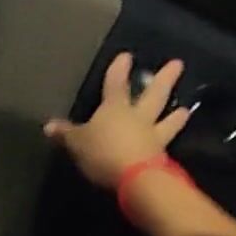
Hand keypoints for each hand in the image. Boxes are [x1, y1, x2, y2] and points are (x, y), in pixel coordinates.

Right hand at [45, 52, 192, 187]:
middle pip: (154, 95)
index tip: (127, 55)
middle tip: (178, 64)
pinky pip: (166, 147)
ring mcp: (154, 138)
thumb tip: (49, 126)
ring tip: (185, 109)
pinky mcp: (162, 159)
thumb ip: (67, 134)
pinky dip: (170, 144)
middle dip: (164, 78)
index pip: (116, 84)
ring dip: (176, 116)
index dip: (119, 70)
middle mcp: (139, 118)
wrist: (137, 180)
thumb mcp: (78, 143)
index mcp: (116, 108)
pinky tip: (172, 148)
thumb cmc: (104, 153)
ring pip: (167, 121)